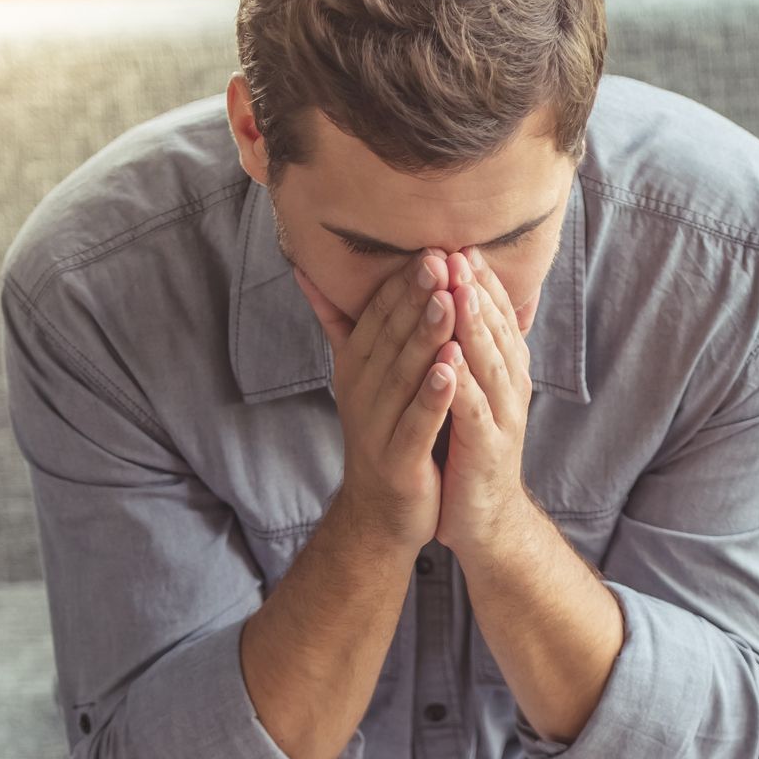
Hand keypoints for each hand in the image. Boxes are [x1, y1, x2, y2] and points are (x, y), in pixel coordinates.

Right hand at [295, 252, 458, 550]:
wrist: (382, 513)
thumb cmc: (385, 434)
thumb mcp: (362, 375)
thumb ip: (342, 324)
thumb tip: (305, 270)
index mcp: (356, 366)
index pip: (378, 314)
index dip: (402, 281)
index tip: (430, 245)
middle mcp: (361, 390)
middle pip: (390, 336)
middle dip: (415, 297)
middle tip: (438, 258)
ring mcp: (376, 426)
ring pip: (403, 374)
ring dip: (425, 336)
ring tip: (447, 301)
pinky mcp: (397, 459)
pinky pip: (417, 421)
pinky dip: (434, 394)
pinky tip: (452, 368)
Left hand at [435, 249, 534, 561]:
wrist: (483, 516)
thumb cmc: (466, 447)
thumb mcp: (464, 389)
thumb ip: (457, 345)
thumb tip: (447, 297)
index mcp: (504, 368)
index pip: (494, 313)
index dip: (478, 279)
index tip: (456, 242)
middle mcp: (510, 385)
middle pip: (495, 329)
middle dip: (474, 290)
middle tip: (454, 251)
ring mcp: (503, 416)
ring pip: (490, 362)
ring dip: (473, 326)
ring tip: (455, 291)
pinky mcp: (488, 448)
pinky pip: (475, 410)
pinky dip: (463, 384)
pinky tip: (449, 362)